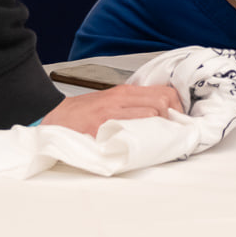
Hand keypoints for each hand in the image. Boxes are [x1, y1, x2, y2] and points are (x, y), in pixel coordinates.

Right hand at [40, 83, 182, 134]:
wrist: (56, 115)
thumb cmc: (85, 111)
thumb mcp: (112, 100)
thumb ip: (133, 104)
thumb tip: (162, 114)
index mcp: (125, 92)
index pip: (164, 92)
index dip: (178, 107)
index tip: (179, 120)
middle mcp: (121, 99)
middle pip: (162, 102)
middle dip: (173, 118)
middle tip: (173, 132)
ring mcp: (111, 113)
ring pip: (151, 114)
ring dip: (159, 129)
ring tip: (160, 139)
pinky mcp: (101, 128)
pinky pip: (129, 131)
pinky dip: (140, 138)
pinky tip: (142, 145)